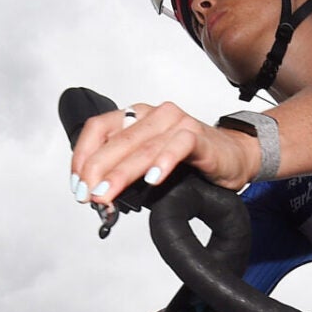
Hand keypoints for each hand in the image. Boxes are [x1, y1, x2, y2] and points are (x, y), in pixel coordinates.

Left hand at [69, 100, 256, 209]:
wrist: (234, 156)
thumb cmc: (191, 161)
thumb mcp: (149, 165)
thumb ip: (126, 173)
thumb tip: (99, 196)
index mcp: (135, 117)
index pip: (97, 129)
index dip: (82, 157)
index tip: (77, 185)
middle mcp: (152, 115)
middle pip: (116, 140)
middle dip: (96, 171)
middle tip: (88, 195)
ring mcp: (175, 123)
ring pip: (141, 147)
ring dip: (121, 173)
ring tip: (107, 193)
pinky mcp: (197, 136)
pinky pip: (177, 146)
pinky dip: (163, 163)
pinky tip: (152, 179)